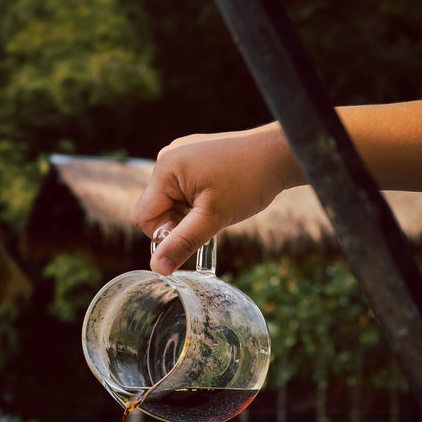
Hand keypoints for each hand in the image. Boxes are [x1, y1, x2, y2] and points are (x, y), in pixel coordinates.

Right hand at [133, 122, 298, 272]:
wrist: (278, 154)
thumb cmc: (248, 181)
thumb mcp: (213, 218)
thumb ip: (182, 243)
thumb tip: (158, 268)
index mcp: (165, 168)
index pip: (143, 216)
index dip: (165, 233)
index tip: (194, 229)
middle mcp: (167, 157)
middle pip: (156, 208)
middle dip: (179, 221)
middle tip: (210, 216)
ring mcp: (180, 154)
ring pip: (170, 200)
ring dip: (189, 211)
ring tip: (217, 203)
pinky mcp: (192, 155)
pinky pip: (182, 188)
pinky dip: (196, 199)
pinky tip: (217, 194)